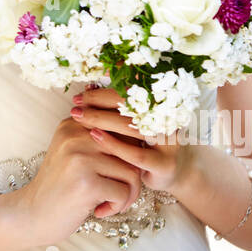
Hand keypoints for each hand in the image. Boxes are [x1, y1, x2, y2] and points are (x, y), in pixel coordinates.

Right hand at [6, 116, 143, 247]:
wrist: (31, 214)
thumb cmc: (60, 186)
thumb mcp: (72, 152)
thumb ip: (98, 137)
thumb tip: (139, 124)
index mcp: (74, 124)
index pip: (121, 127)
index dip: (130, 152)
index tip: (117, 171)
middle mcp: (76, 135)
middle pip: (131, 149)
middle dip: (133, 174)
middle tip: (122, 191)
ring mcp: (80, 158)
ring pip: (132, 172)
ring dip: (127, 194)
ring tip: (111, 203)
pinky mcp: (86, 183)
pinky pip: (124, 192)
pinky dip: (118, 206)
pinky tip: (100, 211)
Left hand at [70, 86, 200, 194]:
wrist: (174, 174)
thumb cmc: (148, 142)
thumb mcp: (135, 121)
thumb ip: (119, 105)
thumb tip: (91, 84)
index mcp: (164, 104)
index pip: (140, 83)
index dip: (117, 76)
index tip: (92, 78)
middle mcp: (170, 120)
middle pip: (133, 102)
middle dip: (101, 98)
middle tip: (78, 100)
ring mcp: (169, 142)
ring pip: (132, 126)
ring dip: (102, 119)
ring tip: (79, 116)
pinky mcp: (164, 164)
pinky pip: (136, 154)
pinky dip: (113, 144)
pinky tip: (94, 136)